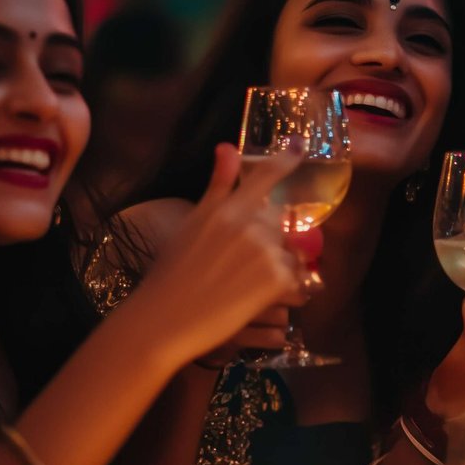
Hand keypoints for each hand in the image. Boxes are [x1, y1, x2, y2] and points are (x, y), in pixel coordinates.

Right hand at [129, 144, 305, 367]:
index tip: (300, 145)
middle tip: (239, 260)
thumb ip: (218, 185)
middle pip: (279, 218)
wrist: (165, 319)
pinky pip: (294, 277)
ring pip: (288, 250)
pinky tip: (253, 295)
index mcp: (227, 208)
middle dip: (268, 235)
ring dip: (275, 262)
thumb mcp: (193, 222)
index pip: (267, 175)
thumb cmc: (172, 272)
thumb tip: (227, 146)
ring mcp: (266, 252)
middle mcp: (250, 225)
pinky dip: (281, 287)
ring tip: (241, 281)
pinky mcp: (277, 281)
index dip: (288, 157)